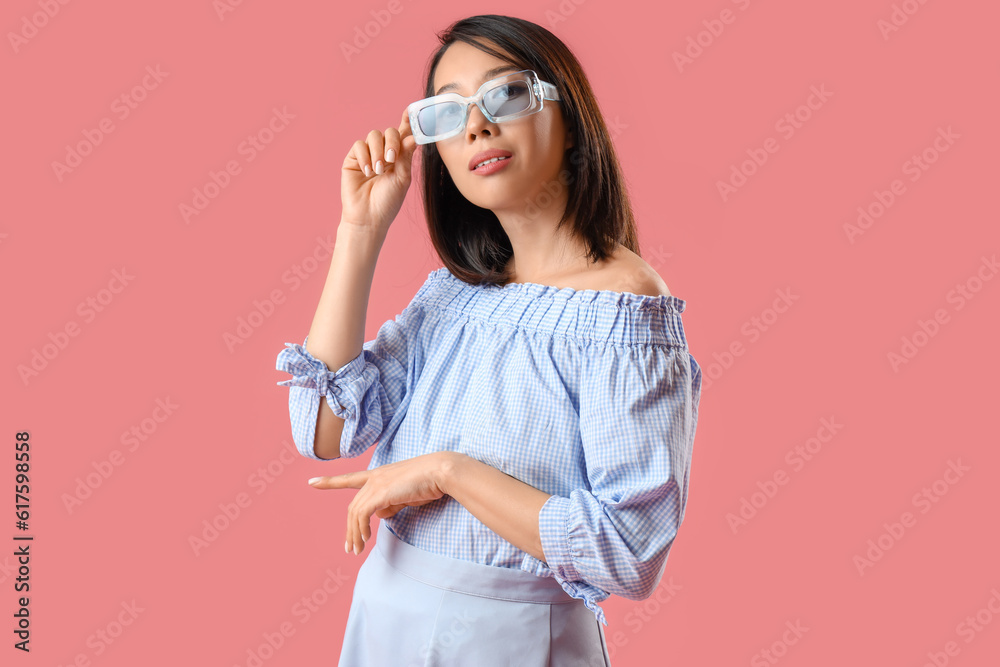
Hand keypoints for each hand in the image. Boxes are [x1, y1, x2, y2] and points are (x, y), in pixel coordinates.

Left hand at [307, 452, 450, 554]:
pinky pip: (362, 514)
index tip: (312, 482)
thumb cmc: (428, 483)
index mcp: (379, 474)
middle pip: (352, 506)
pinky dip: (360, 529)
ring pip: (354, 512)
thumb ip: (391, 503)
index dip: (330, 482)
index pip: (349, 478)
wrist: (439, 471)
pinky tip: (365, 539)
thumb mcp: (406, 495)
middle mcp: (374, 477)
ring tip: (357, 550)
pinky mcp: (380, 492)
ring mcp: (376, 483)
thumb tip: (380, 515)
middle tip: (349, 548)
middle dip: (348, 529)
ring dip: (354, 534)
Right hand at [340, 106, 418, 234]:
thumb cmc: (388, 201)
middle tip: (391, 159)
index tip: (411, 111)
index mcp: (399, 157)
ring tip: (378, 171)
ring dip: (378, 151)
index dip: (408, 122)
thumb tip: (413, 136)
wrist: (368, 217)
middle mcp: (384, 153)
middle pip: (389, 132)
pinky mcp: (353, 159)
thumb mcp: (402, 178)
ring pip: (374, 136)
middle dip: (392, 142)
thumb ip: (406, 156)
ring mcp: (368, 155)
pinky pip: (359, 145)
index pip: (404, 135)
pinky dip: (364, 156)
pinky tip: (367, 172)